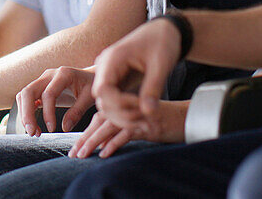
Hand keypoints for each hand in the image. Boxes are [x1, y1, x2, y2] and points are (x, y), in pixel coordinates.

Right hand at [16, 66, 94, 136]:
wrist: (90, 77)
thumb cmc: (91, 86)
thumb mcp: (89, 98)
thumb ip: (77, 112)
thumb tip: (65, 128)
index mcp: (63, 74)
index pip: (48, 94)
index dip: (48, 113)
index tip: (52, 129)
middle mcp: (49, 75)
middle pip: (28, 91)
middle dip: (27, 114)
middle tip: (32, 133)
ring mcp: (42, 80)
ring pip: (24, 95)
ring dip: (24, 114)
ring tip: (34, 132)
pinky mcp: (40, 88)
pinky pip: (27, 99)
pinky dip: (26, 112)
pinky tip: (34, 126)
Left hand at [68, 100, 186, 158]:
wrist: (188, 117)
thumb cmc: (164, 121)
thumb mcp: (140, 125)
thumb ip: (123, 129)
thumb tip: (104, 144)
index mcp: (125, 107)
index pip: (100, 117)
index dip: (87, 132)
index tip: (76, 147)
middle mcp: (129, 109)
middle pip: (101, 122)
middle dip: (85, 138)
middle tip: (73, 153)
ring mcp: (138, 116)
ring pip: (110, 127)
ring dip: (94, 141)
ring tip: (82, 154)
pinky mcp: (148, 125)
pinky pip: (128, 133)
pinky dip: (115, 143)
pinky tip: (105, 154)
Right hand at [91, 19, 180, 135]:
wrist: (165, 32)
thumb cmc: (162, 42)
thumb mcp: (161, 65)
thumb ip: (153, 88)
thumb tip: (148, 112)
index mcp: (112, 59)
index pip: (102, 90)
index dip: (120, 104)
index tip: (141, 107)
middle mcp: (106, 68)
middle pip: (102, 101)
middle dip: (123, 113)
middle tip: (147, 116)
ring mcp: (109, 76)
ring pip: (107, 105)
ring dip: (125, 116)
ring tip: (147, 117)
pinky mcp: (117, 82)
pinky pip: (115, 102)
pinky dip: (127, 112)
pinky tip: (144, 114)